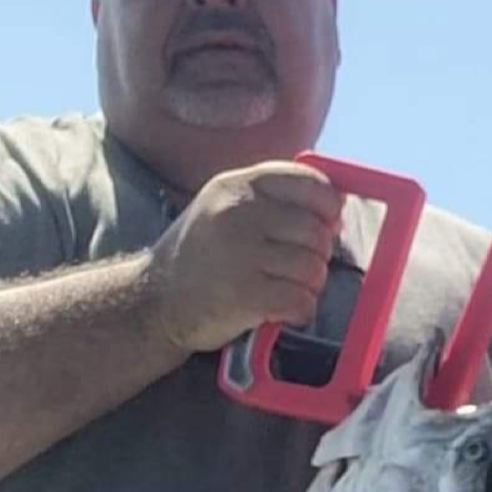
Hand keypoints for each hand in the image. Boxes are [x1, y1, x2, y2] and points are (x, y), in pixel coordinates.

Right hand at [141, 161, 340, 353]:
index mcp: (237, 186)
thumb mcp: (225, 208)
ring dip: (308, 285)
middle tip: (292, 267)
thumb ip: (274, 201)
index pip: (309, 181)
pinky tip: (279, 309)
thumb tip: (338, 204)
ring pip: (314, 267)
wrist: (152, 302)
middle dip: (316, 254)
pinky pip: (301, 300)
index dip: (328, 206)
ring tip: (281, 287)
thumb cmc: (202, 256)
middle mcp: (237, 213)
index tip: (326, 224)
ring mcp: (240, 253)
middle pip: (316, 231)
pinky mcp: (244, 294)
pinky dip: (299, 310)